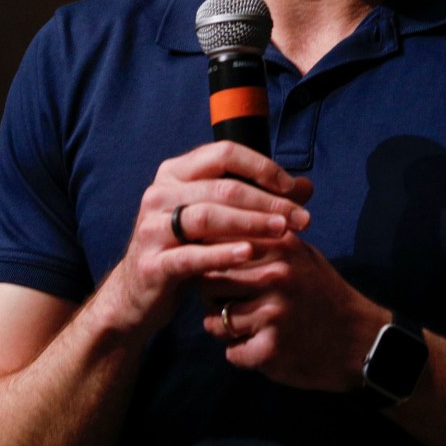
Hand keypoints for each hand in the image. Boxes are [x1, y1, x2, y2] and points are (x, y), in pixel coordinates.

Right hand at [94, 142, 312, 338]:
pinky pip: (191, 255)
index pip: (223, 153)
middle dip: (268, 201)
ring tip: (283, 232)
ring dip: (251, 223)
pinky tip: (250, 253)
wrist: (139, 292)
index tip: (293, 187)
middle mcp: (158, 193)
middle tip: (302, 218)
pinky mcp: (152, 263)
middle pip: (222, 187)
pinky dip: (222, 253)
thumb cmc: (186, 248)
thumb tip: (306, 187)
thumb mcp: (217, 219)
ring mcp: (151, 228)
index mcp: (174, 172)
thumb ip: (256, 200)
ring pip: (207, 217)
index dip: (262, 167)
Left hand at [201, 232, 384, 392]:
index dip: (209, 265)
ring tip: (250, 328)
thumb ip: (261, 240)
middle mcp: (275, 274)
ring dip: (225, 330)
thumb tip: (211, 233)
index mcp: (279, 245)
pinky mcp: (273, 348)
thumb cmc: (322, 294)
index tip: (214, 276)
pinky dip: (243, 354)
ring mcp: (274, 312)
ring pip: (215, 321)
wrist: (361, 341)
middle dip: (212, 299)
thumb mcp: (300, 254)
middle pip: (208, 284)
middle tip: (231, 306)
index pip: (216, 248)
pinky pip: (232, 352)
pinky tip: (264, 348)